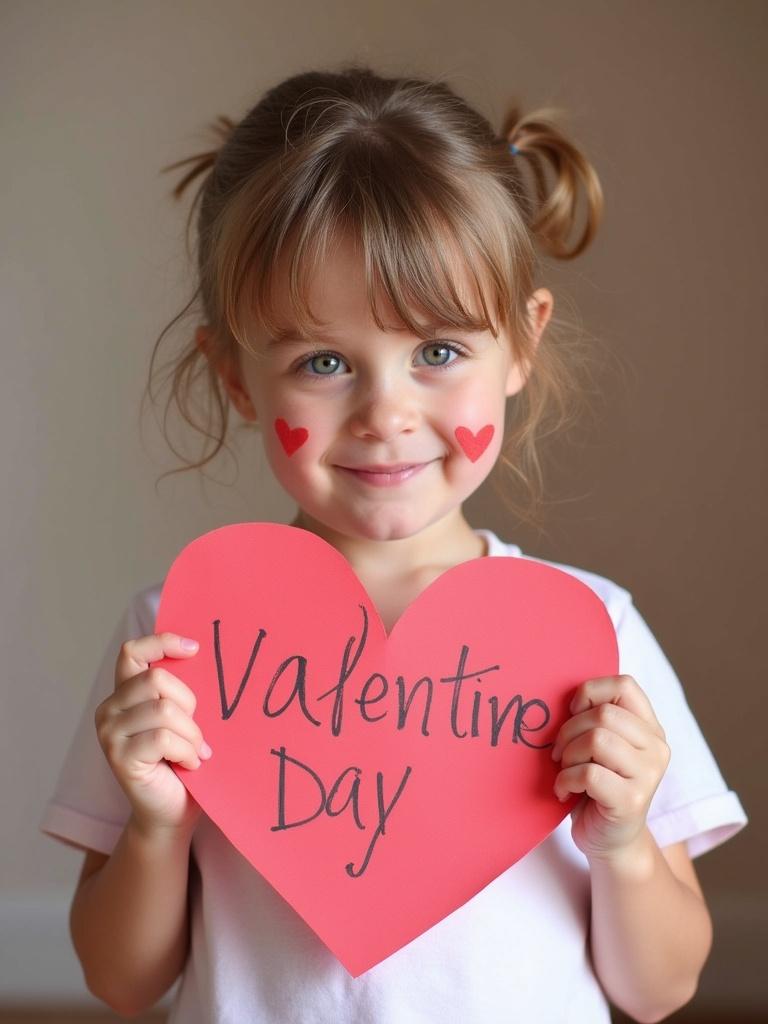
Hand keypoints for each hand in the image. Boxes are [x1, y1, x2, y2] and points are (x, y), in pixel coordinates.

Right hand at [95, 633, 210, 835]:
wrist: (173, 811)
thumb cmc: (181, 760)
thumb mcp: (182, 717)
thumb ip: (178, 691)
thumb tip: (198, 653)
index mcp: (123, 692)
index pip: (133, 651)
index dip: (162, 642)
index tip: (194, 649)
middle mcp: (109, 709)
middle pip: (157, 680)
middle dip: (189, 705)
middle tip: (196, 732)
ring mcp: (109, 733)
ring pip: (164, 710)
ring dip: (191, 734)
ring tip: (195, 752)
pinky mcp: (119, 757)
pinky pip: (164, 738)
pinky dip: (187, 751)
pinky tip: (190, 764)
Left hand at [551, 675, 669, 861]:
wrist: (611, 841)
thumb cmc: (598, 786)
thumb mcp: (600, 746)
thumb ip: (595, 719)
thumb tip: (564, 696)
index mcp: (650, 727)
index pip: (624, 685)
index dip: (590, 692)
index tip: (572, 713)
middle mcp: (657, 748)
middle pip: (603, 714)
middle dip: (569, 730)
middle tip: (560, 753)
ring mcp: (649, 775)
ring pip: (597, 739)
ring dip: (568, 755)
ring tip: (565, 771)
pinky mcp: (632, 801)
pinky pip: (588, 773)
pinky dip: (565, 780)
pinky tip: (565, 791)